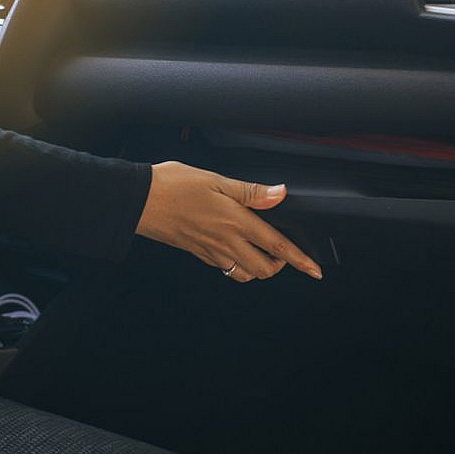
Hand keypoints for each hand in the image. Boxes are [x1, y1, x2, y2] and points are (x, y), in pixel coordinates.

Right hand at [135, 161, 322, 282]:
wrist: (139, 201)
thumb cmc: (172, 185)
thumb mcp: (216, 179)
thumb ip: (251, 191)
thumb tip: (280, 193)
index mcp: (235, 221)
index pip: (277, 246)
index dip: (300, 260)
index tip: (315, 270)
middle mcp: (226, 242)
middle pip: (264, 270)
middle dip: (280, 266)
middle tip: (283, 252)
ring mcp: (211, 252)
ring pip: (245, 274)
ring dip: (259, 268)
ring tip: (261, 251)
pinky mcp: (198, 254)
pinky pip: (226, 268)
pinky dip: (238, 265)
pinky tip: (234, 248)